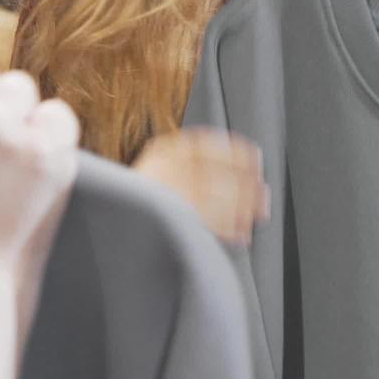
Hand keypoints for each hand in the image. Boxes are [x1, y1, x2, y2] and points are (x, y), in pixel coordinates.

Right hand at [132, 128, 269, 244]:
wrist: (115, 227)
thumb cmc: (138, 203)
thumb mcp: (157, 169)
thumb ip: (185, 163)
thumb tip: (230, 166)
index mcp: (162, 152)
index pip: (205, 144)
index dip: (234, 151)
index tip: (255, 156)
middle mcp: (163, 170)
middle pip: (214, 173)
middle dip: (244, 184)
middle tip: (263, 193)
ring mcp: (164, 195)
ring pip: (213, 198)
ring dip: (241, 207)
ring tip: (258, 214)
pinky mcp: (167, 220)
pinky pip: (204, 223)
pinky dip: (227, 229)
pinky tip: (241, 234)